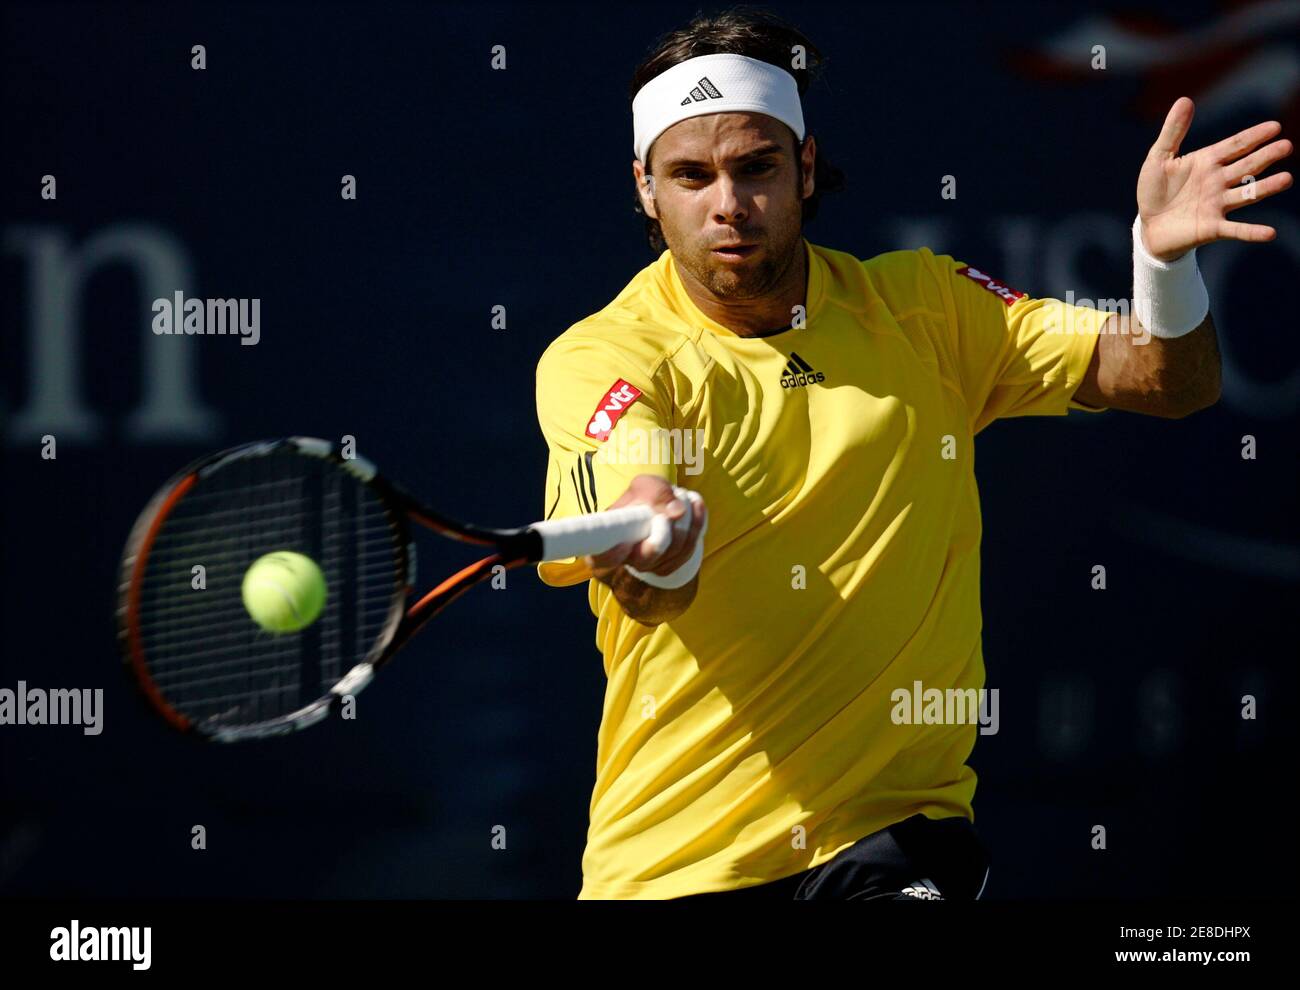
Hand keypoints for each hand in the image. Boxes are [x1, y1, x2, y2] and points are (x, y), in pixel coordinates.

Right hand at [582, 474, 706, 583]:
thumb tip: (676, 512)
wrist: (657, 506)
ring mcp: (649, 566)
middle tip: (673, 500)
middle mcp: (625, 559)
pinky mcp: (670, 565)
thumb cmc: (643, 497)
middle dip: (667, 526)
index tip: (624, 543)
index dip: (611, 555)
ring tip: (682, 495)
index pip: (600, 558)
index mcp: (607, 539)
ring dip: (686, 518)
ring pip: (674, 550)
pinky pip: (689, 549)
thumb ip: (656, 493)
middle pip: (647, 556)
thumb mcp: (645, 485)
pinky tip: (695, 504)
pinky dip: (697, 523)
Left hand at [1137, 97, 1291, 261]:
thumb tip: (1185, 100)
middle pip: (1247, 166)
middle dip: (1266, 156)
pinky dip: (1252, 232)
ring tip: (1286, 179)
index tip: (1274, 127)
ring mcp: (1218, 205)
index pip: (1236, 145)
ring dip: (1266, 188)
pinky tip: (1269, 233)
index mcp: (1208, 162)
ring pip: (1247, 195)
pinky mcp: (1212, 228)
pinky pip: (1236, 230)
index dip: (1254, 136)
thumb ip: (1173, 132)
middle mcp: (1218, 182)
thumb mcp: (1159, 158)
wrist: (1148, 226)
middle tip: (1286, 146)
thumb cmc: (1155, 190)